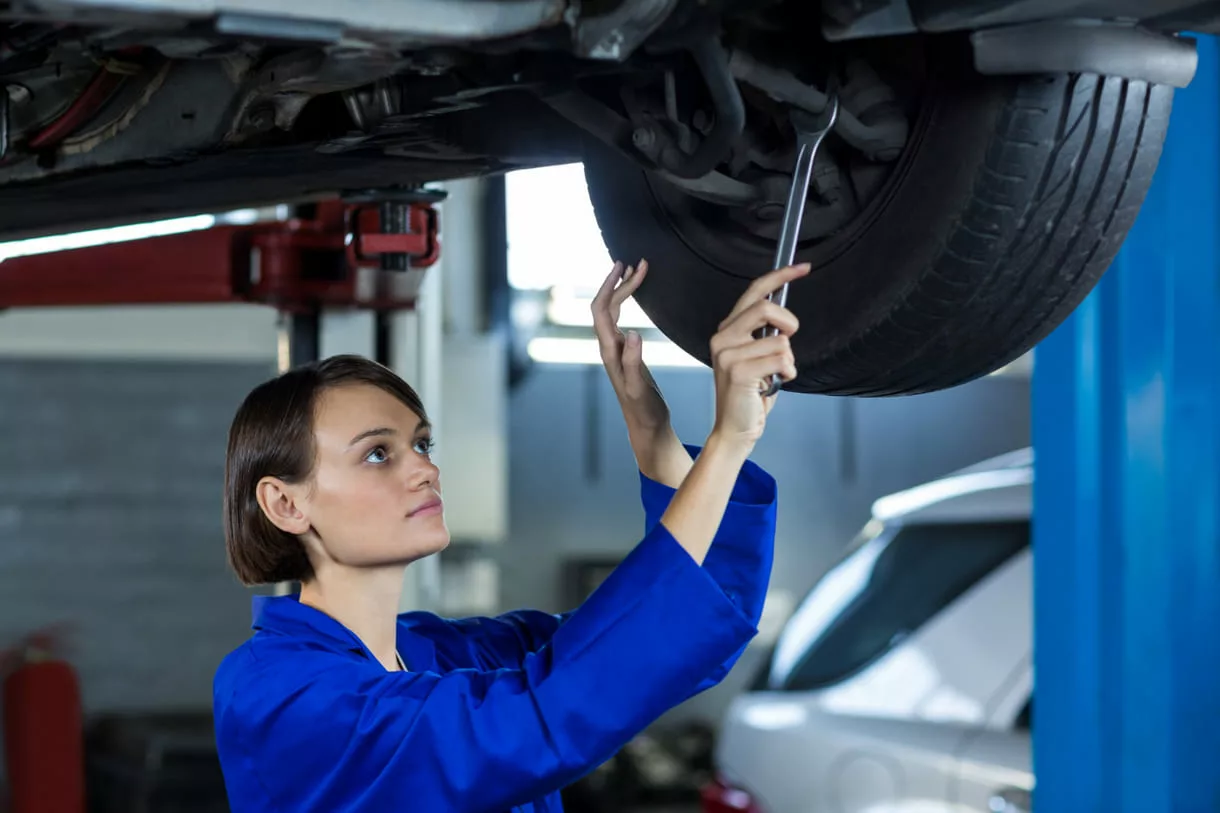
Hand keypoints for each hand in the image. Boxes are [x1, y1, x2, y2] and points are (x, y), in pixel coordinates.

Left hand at [592, 259, 690, 486]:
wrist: (647, 426)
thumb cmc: (644, 410)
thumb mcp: (639, 388)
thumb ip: (634, 362)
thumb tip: (632, 333)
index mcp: (610, 353)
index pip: (602, 311)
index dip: (611, 287)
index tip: (626, 268)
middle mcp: (609, 348)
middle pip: (605, 306)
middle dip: (618, 282)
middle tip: (638, 263)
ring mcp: (616, 349)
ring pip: (612, 311)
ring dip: (622, 290)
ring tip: (636, 271)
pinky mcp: (625, 353)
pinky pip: (620, 319)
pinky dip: (627, 302)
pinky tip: (637, 296)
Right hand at [709, 263, 806, 451]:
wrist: (734, 429)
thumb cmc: (749, 395)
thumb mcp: (757, 357)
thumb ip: (764, 334)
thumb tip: (785, 317)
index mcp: (726, 331)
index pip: (754, 293)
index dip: (779, 276)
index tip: (803, 266)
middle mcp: (722, 338)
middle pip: (765, 308)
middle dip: (789, 323)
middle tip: (789, 340)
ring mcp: (727, 354)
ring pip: (780, 340)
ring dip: (788, 360)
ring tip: (774, 375)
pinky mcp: (737, 371)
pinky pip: (781, 359)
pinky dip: (787, 372)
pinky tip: (774, 383)